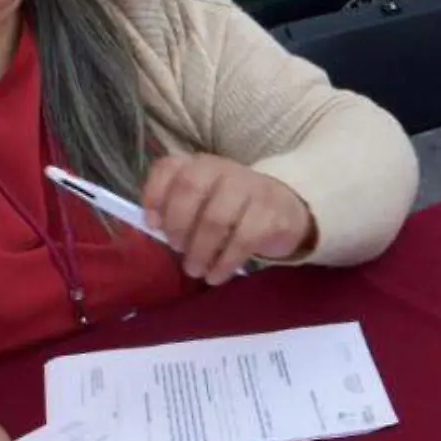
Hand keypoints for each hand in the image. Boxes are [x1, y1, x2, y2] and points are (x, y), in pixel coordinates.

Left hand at [139, 154, 315, 284]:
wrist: (287, 210)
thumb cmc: (234, 210)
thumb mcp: (204, 202)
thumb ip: (176, 209)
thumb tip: (154, 226)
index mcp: (200, 165)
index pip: (169, 167)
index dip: (155, 195)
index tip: (152, 225)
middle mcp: (224, 169)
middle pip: (190, 188)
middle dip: (178, 224)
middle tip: (177, 249)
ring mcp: (251, 188)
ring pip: (216, 219)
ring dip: (200, 251)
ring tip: (195, 270)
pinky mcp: (271, 214)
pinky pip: (242, 240)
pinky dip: (224, 263)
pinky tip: (216, 275)